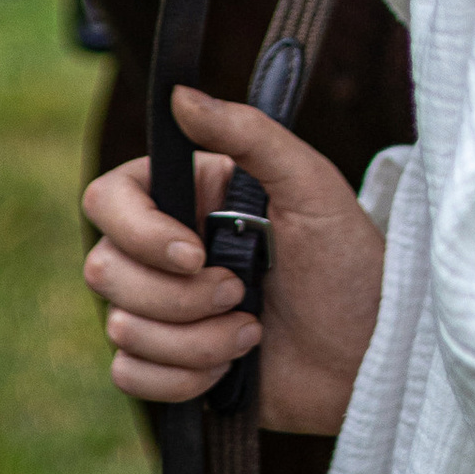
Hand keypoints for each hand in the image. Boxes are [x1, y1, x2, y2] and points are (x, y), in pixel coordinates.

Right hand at [82, 88, 386, 434]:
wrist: (371, 356)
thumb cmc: (348, 263)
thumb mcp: (310, 185)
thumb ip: (247, 132)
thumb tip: (179, 94)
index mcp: (185, 196)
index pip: (107, 200)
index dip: (140, 233)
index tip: (196, 253)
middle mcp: (162, 250)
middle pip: (103, 269)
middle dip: (179, 298)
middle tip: (244, 293)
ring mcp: (162, 311)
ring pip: (120, 329)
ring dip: (195, 341)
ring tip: (252, 331)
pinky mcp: (169, 365)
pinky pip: (131, 376)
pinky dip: (183, 378)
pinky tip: (232, 366)